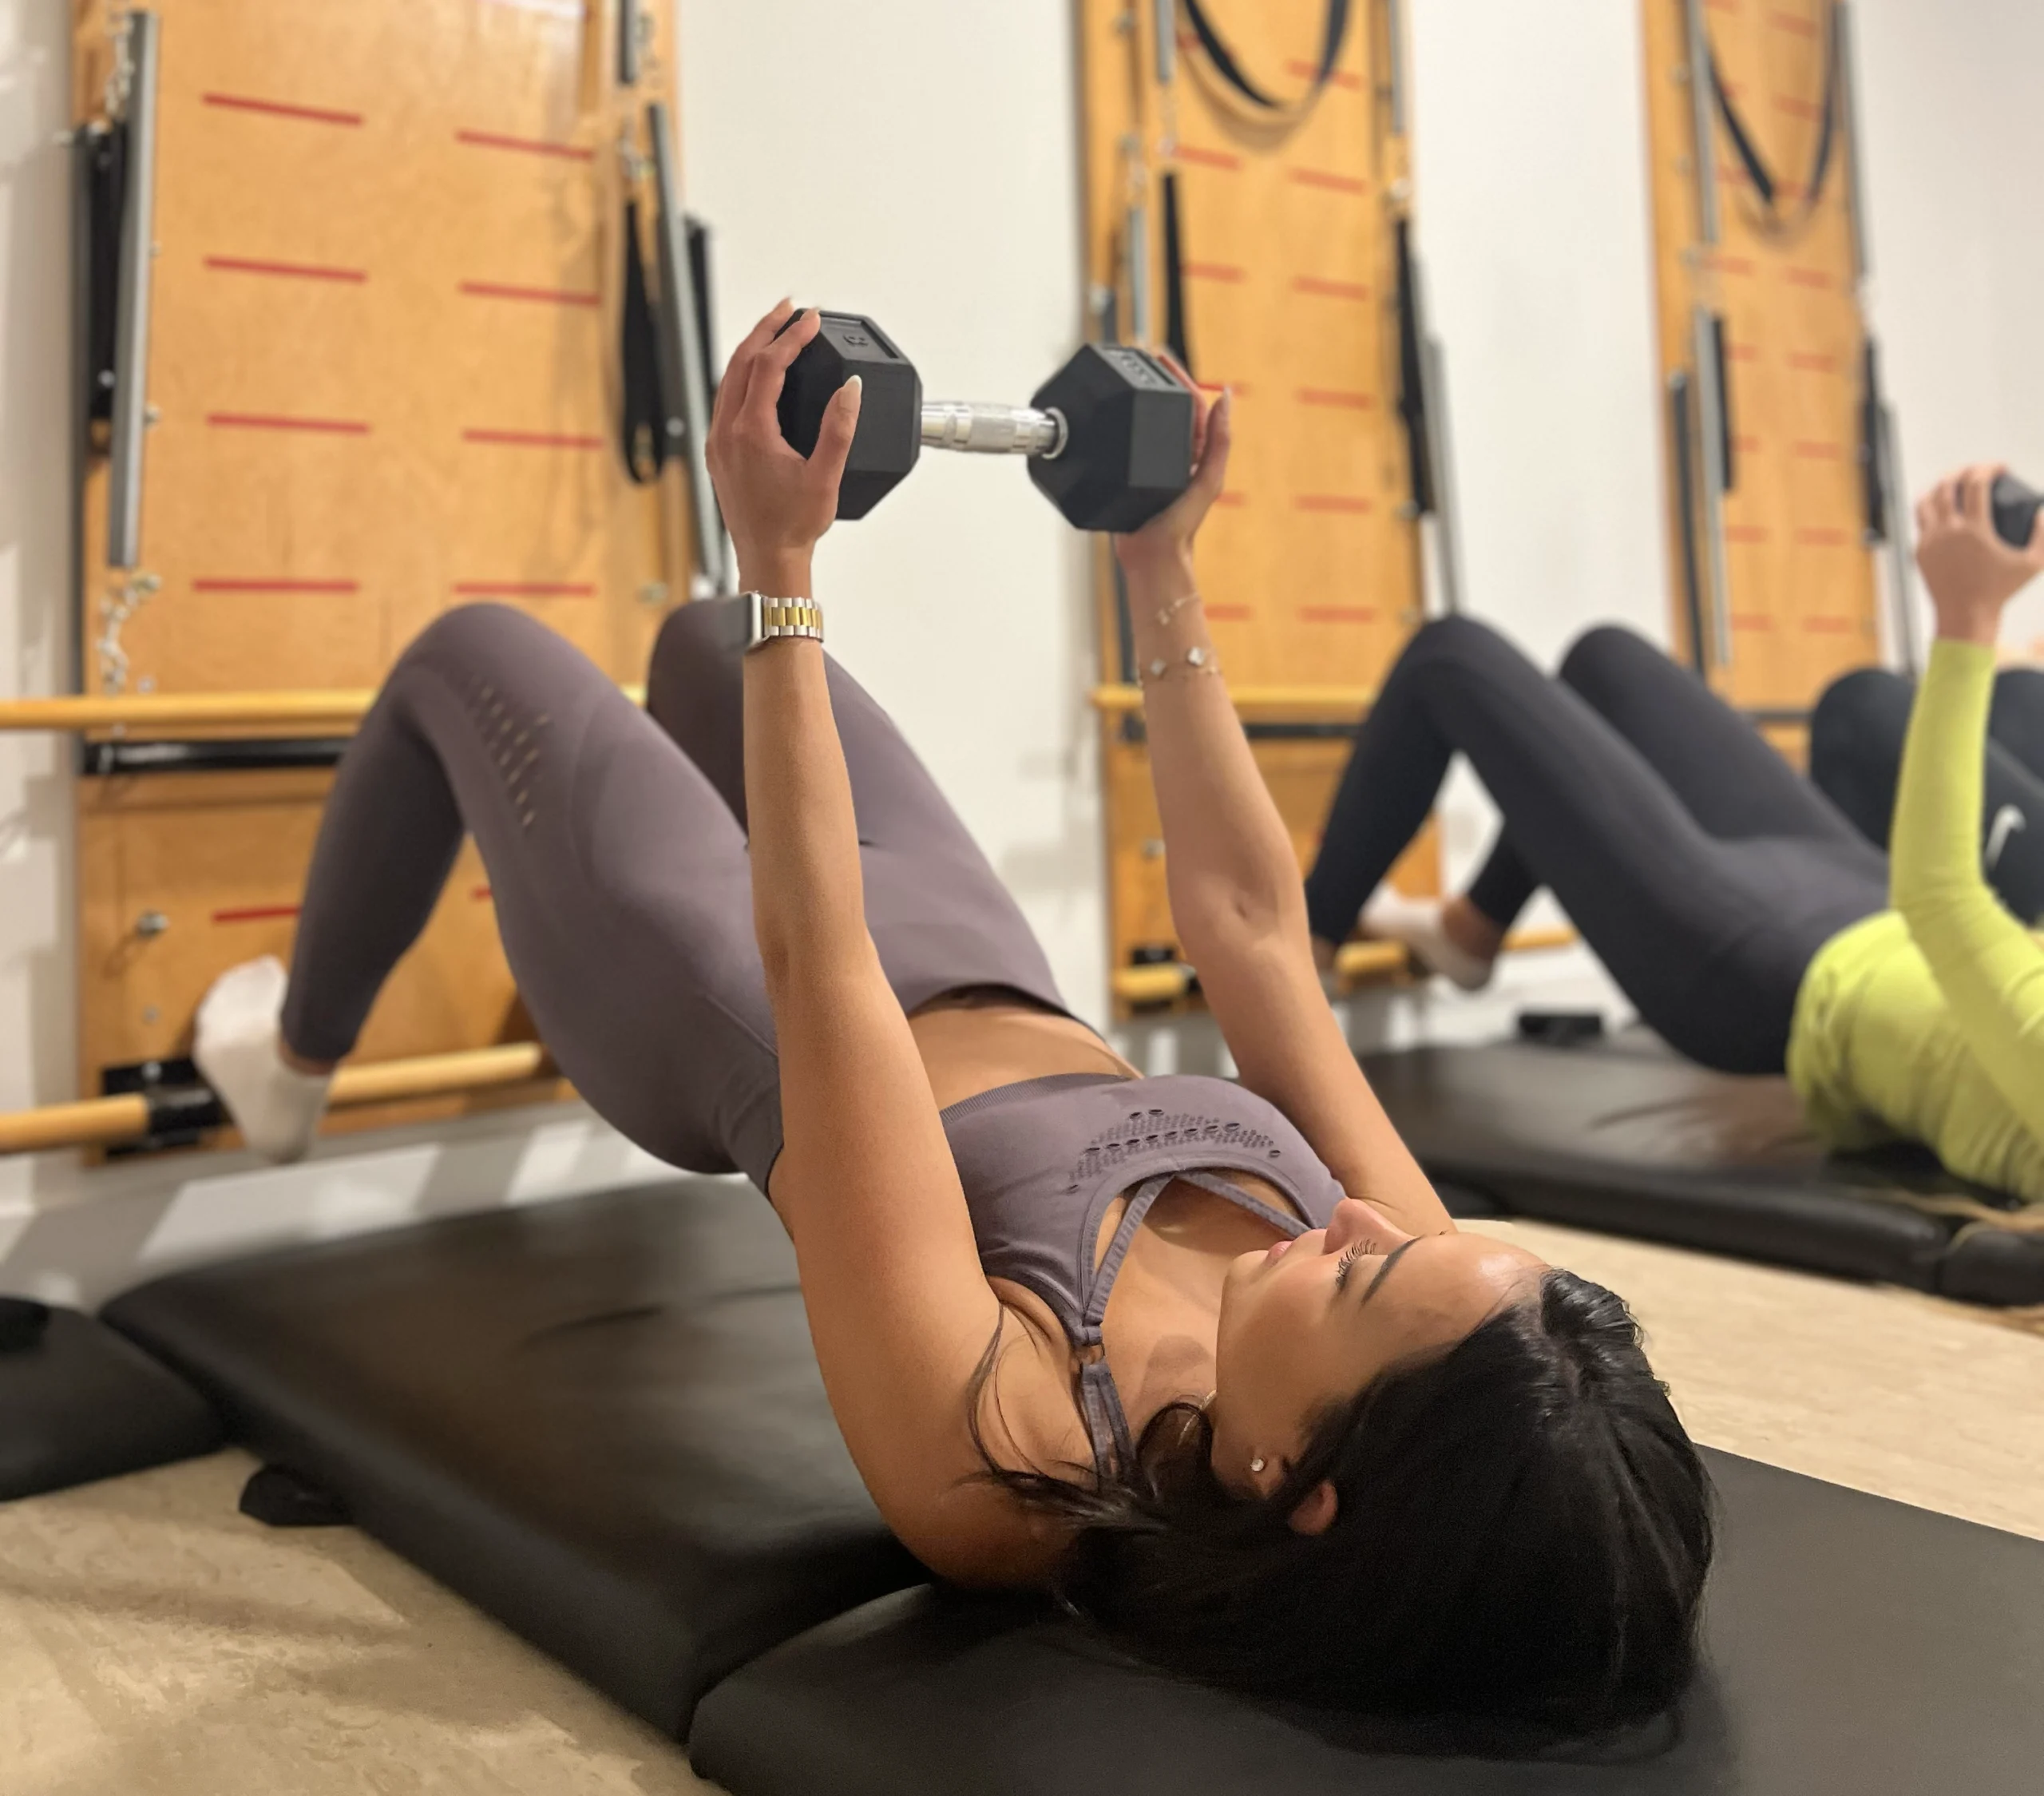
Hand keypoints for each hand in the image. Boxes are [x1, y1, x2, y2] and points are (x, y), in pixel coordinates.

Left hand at [705, 301, 861, 592]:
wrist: (767, 560)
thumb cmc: (794, 526)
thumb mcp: (825, 476)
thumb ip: (839, 427)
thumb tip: (850, 388)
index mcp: (751, 433)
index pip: (768, 366)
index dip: (792, 337)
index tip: (812, 319)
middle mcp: (726, 432)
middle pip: (741, 361)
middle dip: (766, 329)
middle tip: (790, 308)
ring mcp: (718, 441)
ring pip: (728, 378)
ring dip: (751, 349)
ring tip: (774, 329)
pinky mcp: (718, 452)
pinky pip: (724, 398)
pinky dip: (742, 374)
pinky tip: (757, 372)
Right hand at [1113, 357, 1232, 580]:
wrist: (1151, 556)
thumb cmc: (1182, 525)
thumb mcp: (1208, 479)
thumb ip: (1219, 441)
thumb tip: (1226, 397)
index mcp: (1197, 452)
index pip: (1190, 404)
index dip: (1178, 378)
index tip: (1161, 357)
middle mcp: (1176, 455)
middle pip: (1167, 407)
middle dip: (1156, 380)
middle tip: (1139, 355)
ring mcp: (1152, 464)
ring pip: (1146, 422)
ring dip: (1137, 398)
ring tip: (1125, 374)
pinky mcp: (1130, 474)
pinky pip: (1125, 442)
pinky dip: (1118, 426)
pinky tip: (1109, 413)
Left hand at [1915, 463, 2043, 646]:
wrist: (1964, 616)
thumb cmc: (2000, 591)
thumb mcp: (2033, 563)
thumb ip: (2043, 535)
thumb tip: (2041, 512)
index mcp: (1974, 529)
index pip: (1976, 482)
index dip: (1989, 467)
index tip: (2001, 468)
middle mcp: (1947, 531)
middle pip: (1947, 485)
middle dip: (1963, 471)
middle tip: (1977, 471)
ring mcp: (1929, 541)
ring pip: (1926, 501)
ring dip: (1940, 487)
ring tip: (1954, 484)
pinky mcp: (1920, 552)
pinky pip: (1921, 522)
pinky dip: (1931, 509)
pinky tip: (1941, 508)